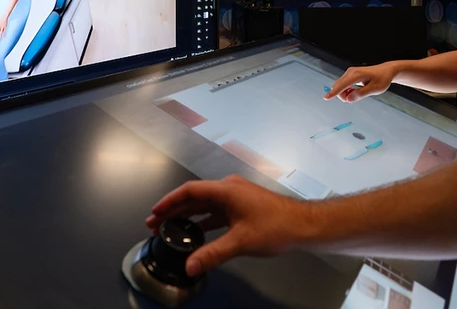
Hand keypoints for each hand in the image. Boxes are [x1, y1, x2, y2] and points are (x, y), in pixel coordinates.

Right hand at [145, 175, 312, 276]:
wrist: (302, 225)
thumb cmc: (276, 226)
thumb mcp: (240, 242)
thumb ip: (213, 254)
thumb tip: (190, 266)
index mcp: (227, 190)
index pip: (190, 191)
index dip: (169, 201)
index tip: (155, 212)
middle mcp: (229, 189)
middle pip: (194, 197)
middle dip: (173, 210)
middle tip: (154, 223)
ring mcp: (236, 197)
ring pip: (204, 204)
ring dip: (186, 215)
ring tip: (169, 227)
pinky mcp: (241, 207)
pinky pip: (215, 211)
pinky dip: (202, 220)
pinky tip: (194, 231)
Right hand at [325, 62, 397, 102]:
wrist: (385, 71)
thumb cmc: (382, 80)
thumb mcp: (375, 89)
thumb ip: (362, 94)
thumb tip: (348, 99)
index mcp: (357, 75)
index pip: (343, 85)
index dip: (334, 93)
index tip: (326, 98)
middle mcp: (351, 72)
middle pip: (338, 86)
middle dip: (343, 95)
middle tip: (356, 97)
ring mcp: (349, 72)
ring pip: (339, 86)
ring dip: (345, 93)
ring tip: (359, 92)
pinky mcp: (349, 74)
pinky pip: (342, 84)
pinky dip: (346, 90)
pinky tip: (354, 91)